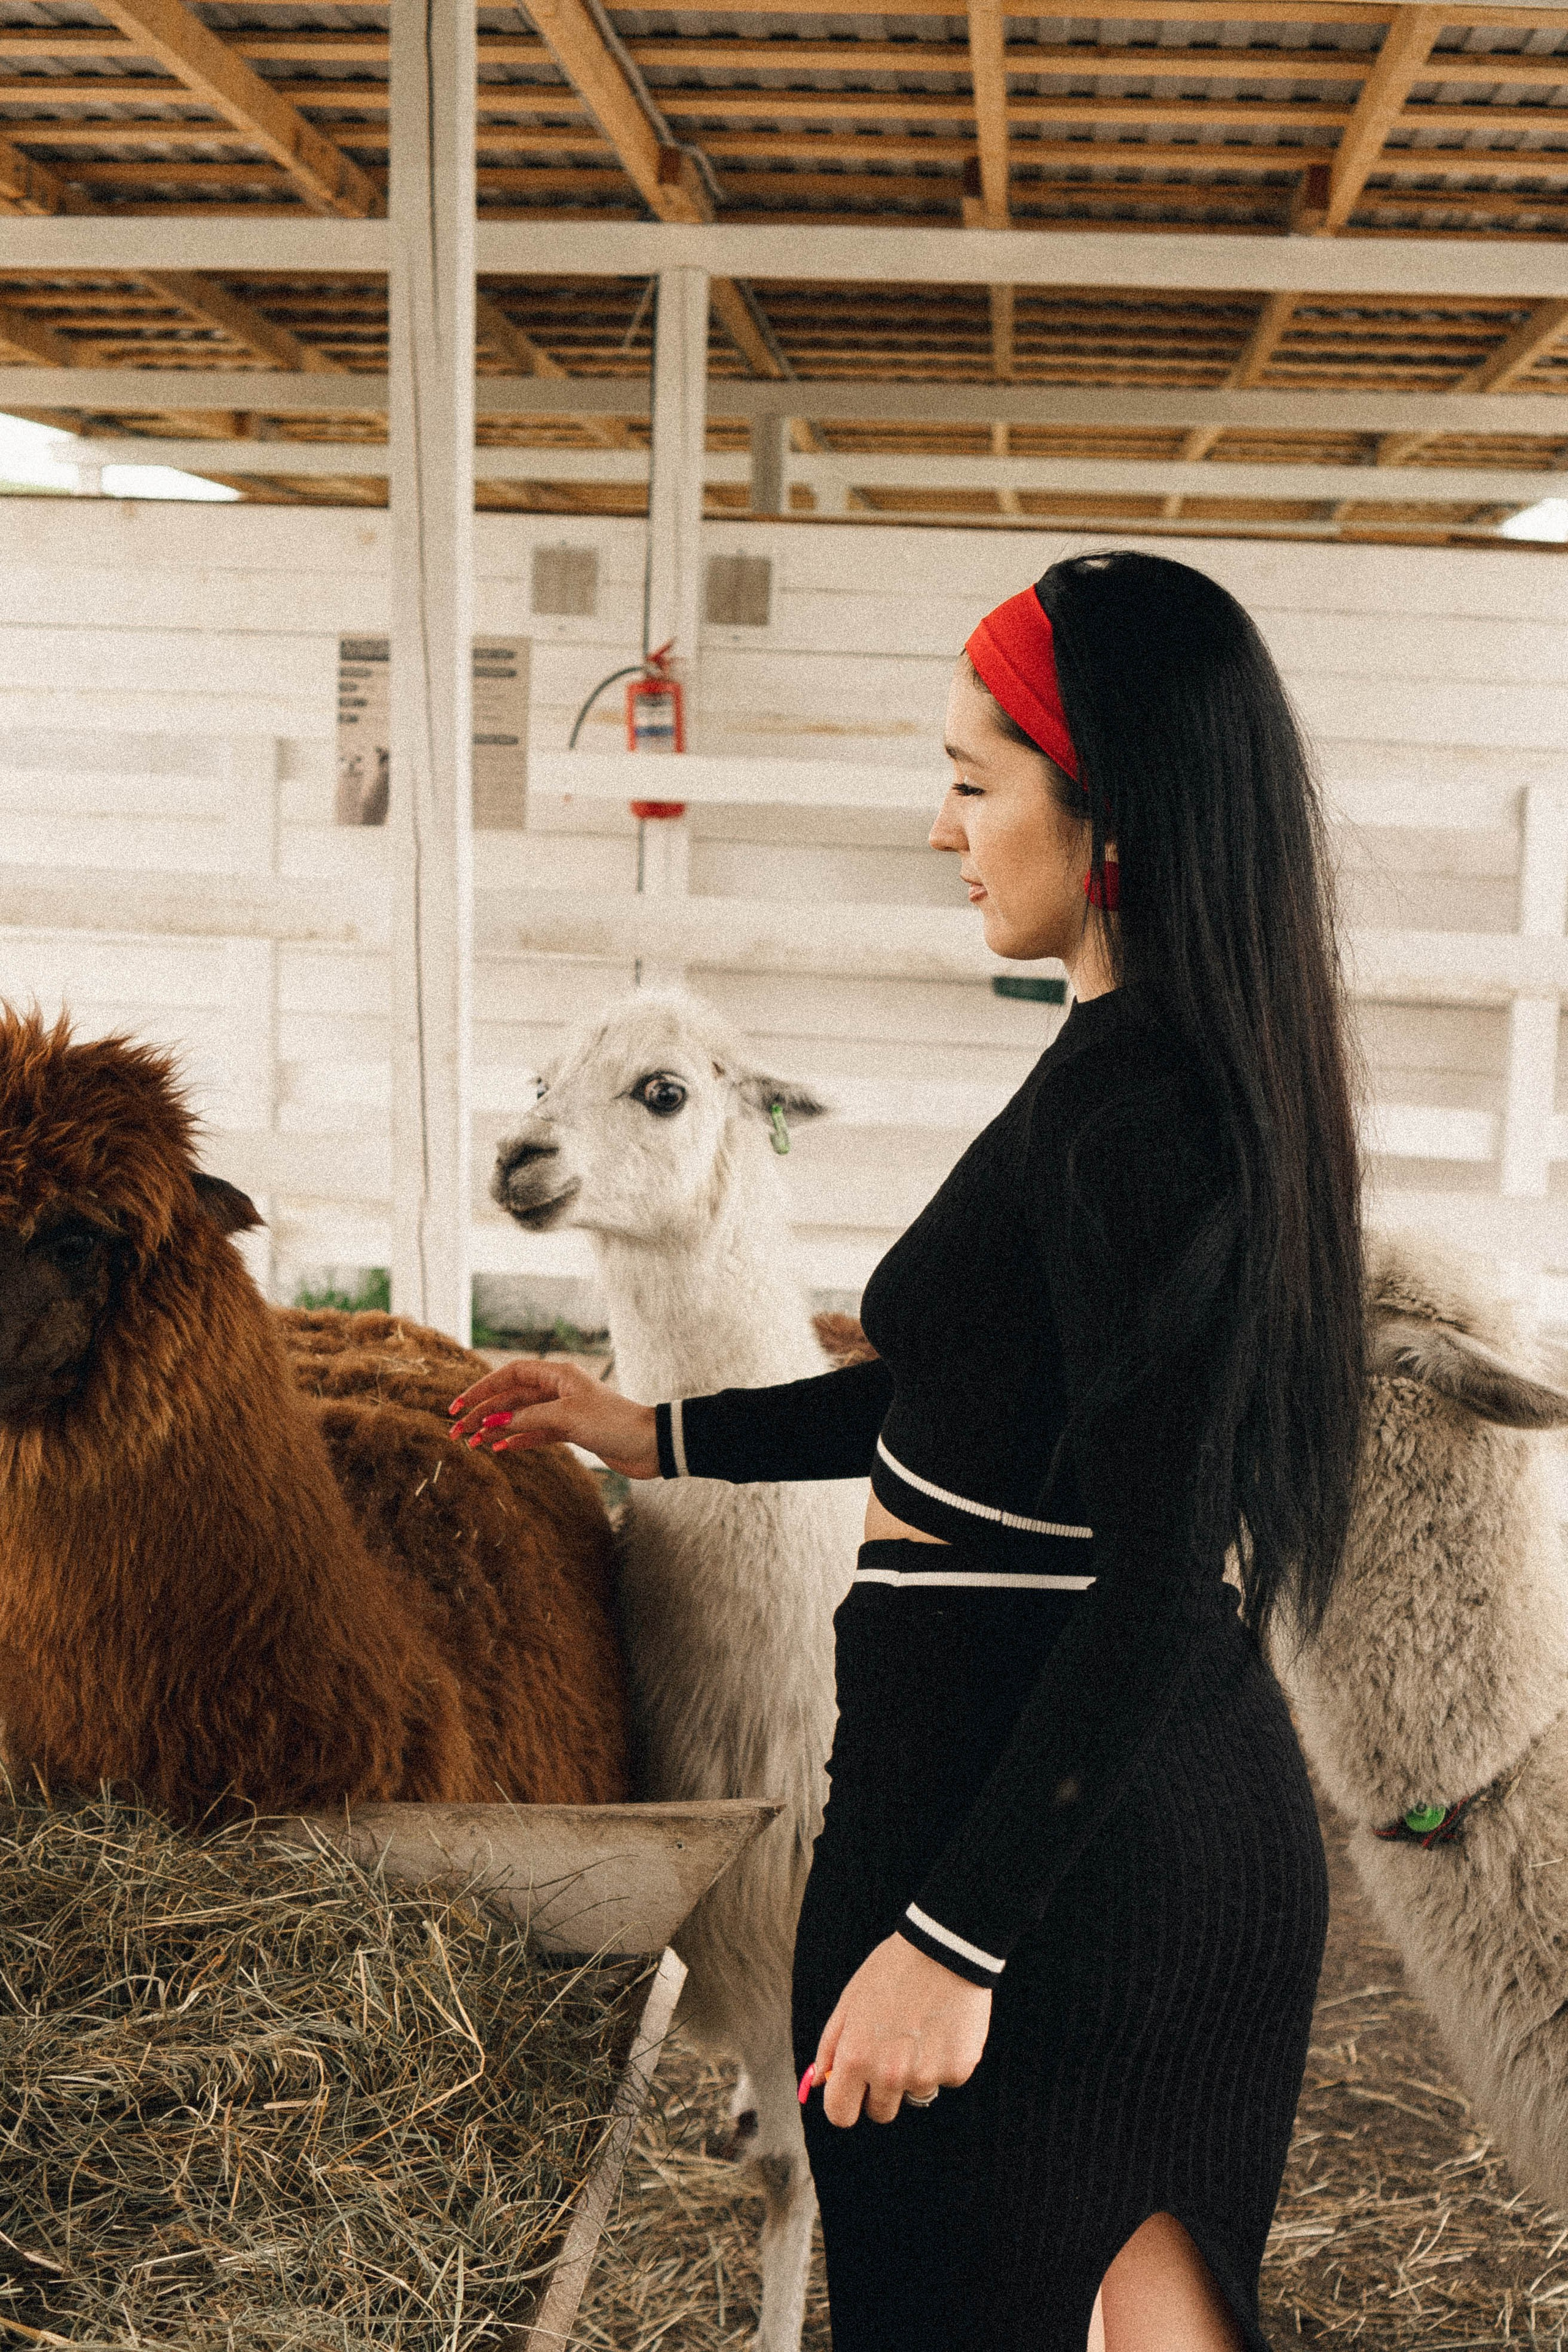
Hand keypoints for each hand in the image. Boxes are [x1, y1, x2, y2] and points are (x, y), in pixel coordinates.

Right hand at [448, 1358, 660, 1479]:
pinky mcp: (571, 1431)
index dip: (482, 1388)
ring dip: (496, 1429)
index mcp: (558, 1375)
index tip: (459, 1405)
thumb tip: (493, 1424)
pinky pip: (536, 1433)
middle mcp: (558, 1389)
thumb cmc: (613, 1422)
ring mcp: (564, 1410)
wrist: (649, 1445)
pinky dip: (518, 1440)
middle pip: (511, 1398)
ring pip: (521, 1417)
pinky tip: (500, 1448)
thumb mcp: (566, 1417)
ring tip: (472, 1444)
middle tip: (457, 1432)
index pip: (510, 1375)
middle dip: (483, 1413)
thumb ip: (528, 1419)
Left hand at [812, 1933, 991, 2126]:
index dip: (845, 2104)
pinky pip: (945, 2080)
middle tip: (892, 2050)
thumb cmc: (893, 1970)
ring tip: (921, 2031)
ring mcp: (926, 2076)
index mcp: (856, 2057)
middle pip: (880, 2112)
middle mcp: (889, 2074)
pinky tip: (943, 2027)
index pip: (840, 2114)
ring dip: (915, 2073)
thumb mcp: (850, 2000)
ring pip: (914, 2095)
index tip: (853, 2093)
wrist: (944, 1947)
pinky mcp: (958, 2071)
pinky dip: (944, 2061)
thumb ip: (831, 2044)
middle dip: (881, 2090)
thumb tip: (819, 2082)